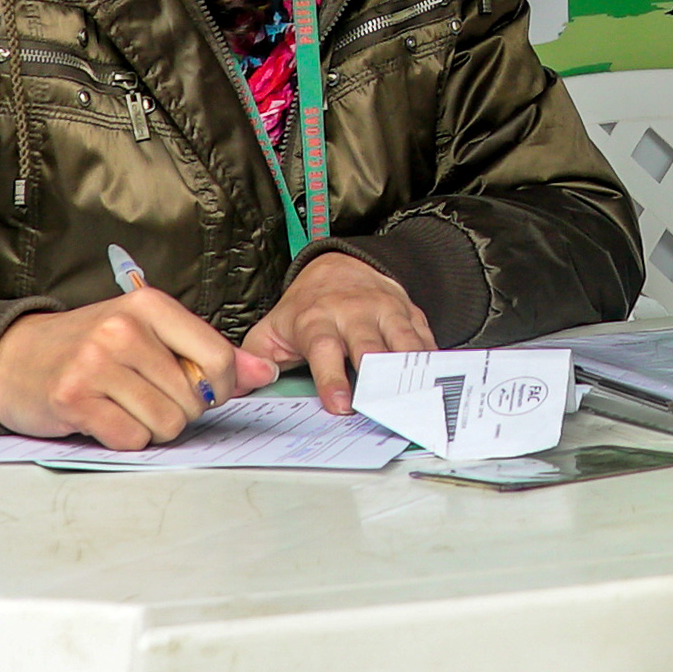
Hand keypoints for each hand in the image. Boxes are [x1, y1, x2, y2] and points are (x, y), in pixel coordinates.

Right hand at [0, 289, 275, 449]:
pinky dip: (124, 438)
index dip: (220, 387)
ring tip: (125, 407)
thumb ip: (207, 351)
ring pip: (165, 423)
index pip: (218, 357)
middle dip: (180, 410)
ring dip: (152, 428)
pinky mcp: (73, 398)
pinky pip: (131, 439)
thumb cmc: (89, 347)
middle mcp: (124, 329)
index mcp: (151, 305)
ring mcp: (96, 363)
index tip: (201, 390)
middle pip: (193, 398)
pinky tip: (104, 419)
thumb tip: (264, 372)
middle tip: (147, 397)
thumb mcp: (150, 333)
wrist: (12, 358)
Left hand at [242, 251, 434, 413]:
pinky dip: (432, 357)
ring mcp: (385, 311)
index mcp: (317, 320)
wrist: (342, 266)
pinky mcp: (409, 312)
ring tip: (419, 394)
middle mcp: (353, 313)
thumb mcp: (271, 329)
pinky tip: (439, 378)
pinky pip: (424, 336)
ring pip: (402, 340)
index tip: (341, 405)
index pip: (325, 350)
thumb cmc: (305, 309)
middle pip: (369, 346)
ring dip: (410, 367)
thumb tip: (233, 390)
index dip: (332, 379)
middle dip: (377, 376)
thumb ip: (253, 360)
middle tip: (385, 405)